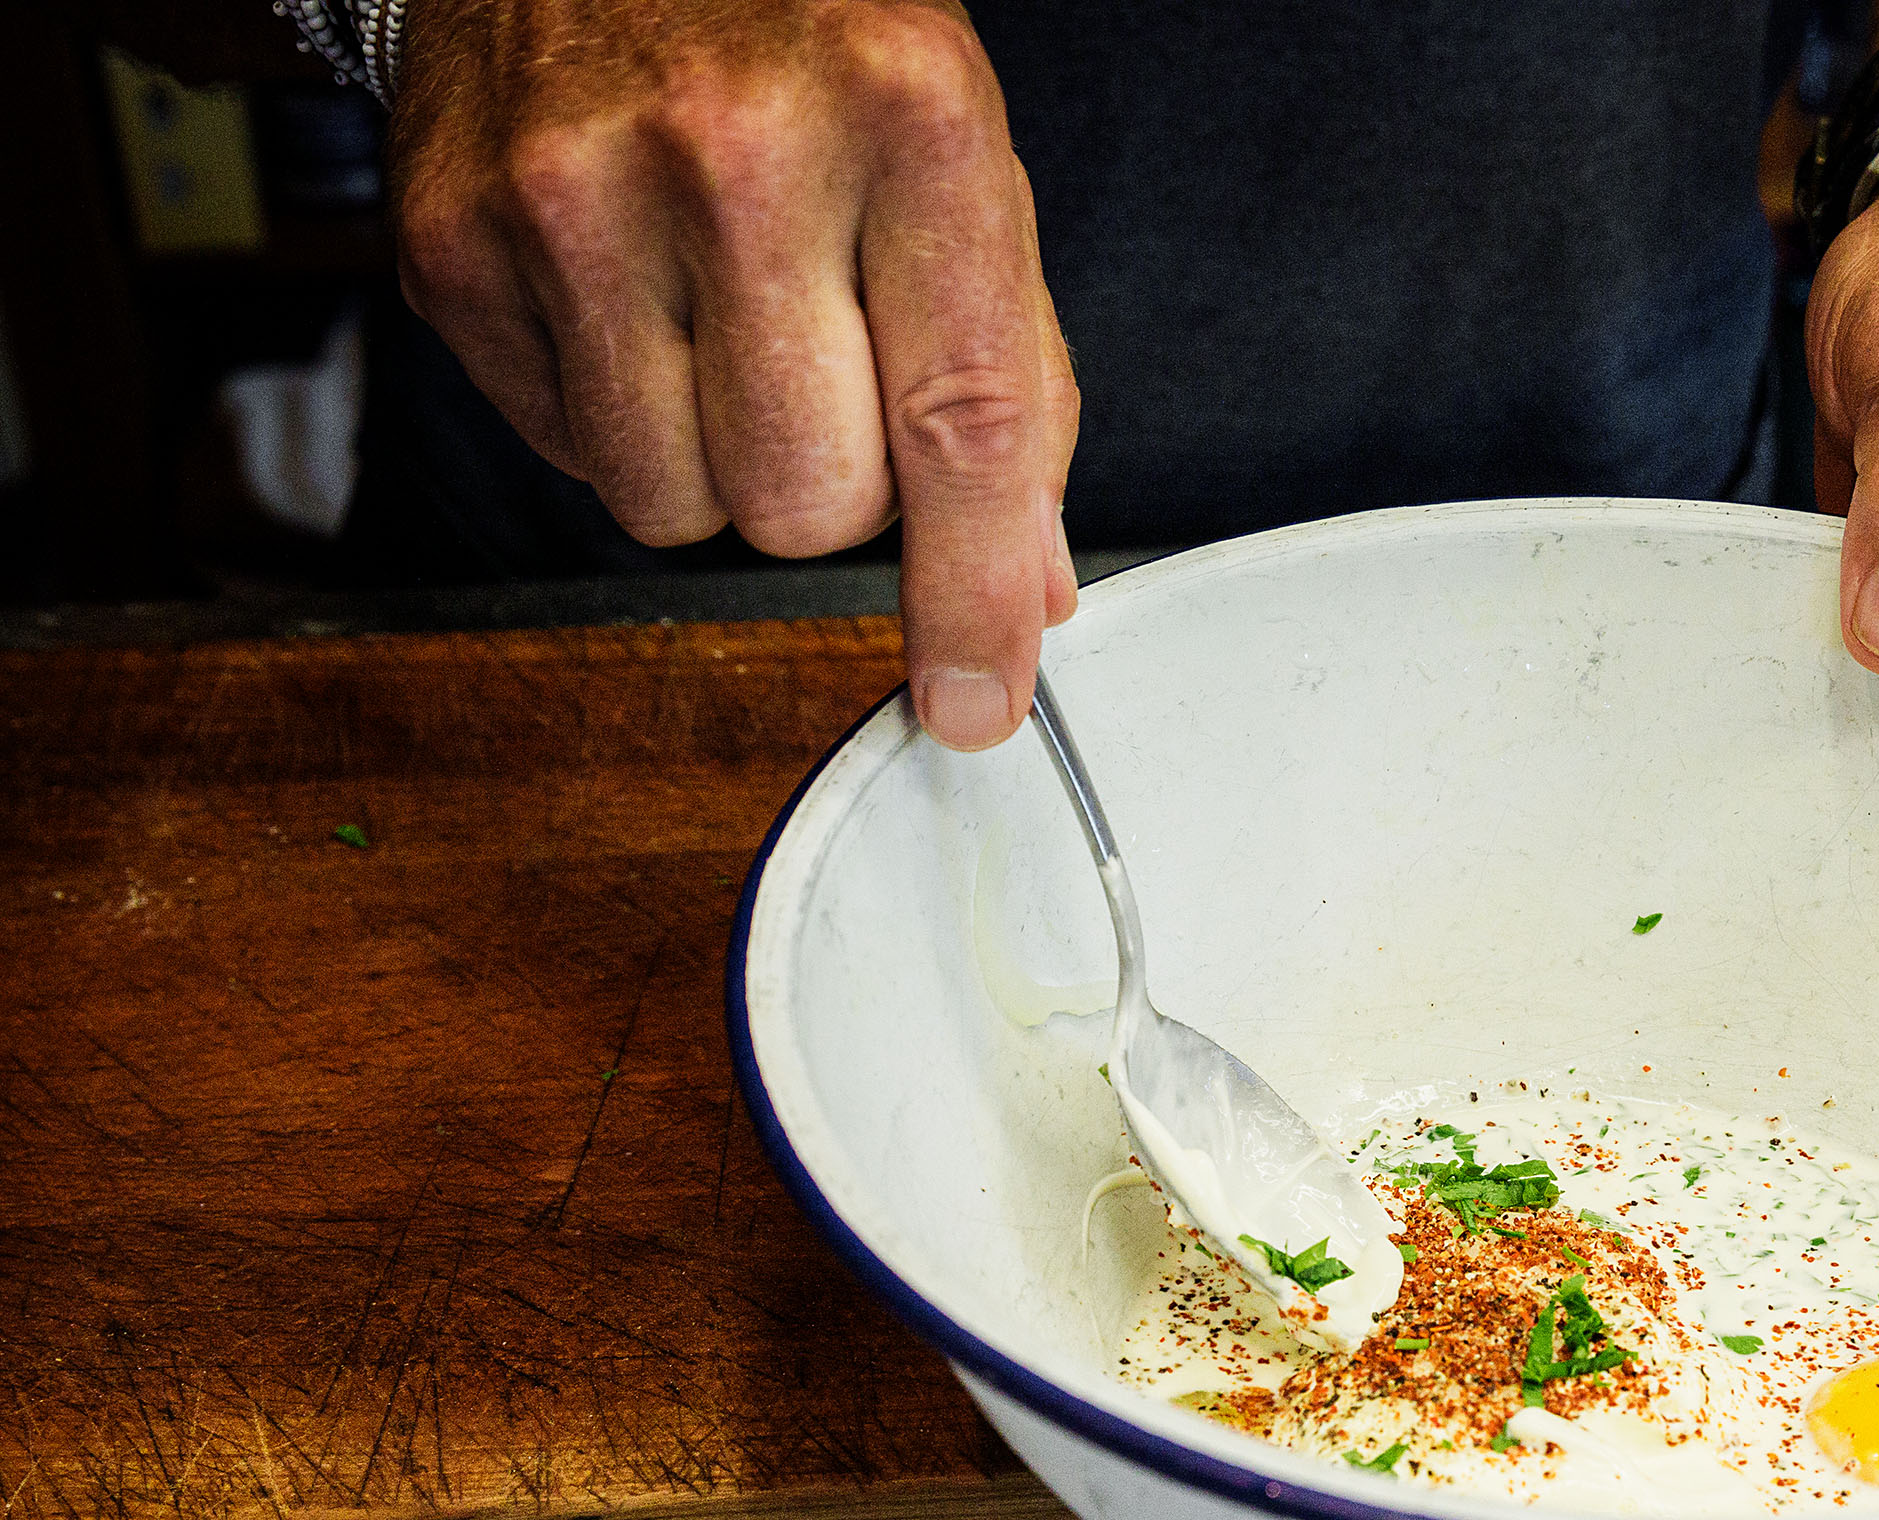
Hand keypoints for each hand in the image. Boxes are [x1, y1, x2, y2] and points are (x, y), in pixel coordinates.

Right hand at [390, 0, 1079, 745]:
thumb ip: (1009, 377)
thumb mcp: (958, 161)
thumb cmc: (806, 41)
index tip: (974, 700)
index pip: (962, 427)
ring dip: (718, 465)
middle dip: (836, 492)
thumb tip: (1028, 585)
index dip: (972, 596)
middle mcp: (735, 148)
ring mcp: (572, 191)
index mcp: (908, 117)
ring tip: (721, 328)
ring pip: (678, 511)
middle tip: (827, 379)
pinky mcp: (455, 237)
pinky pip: (570, 458)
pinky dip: (617, 419)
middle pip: (805, 506)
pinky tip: (630, 299)